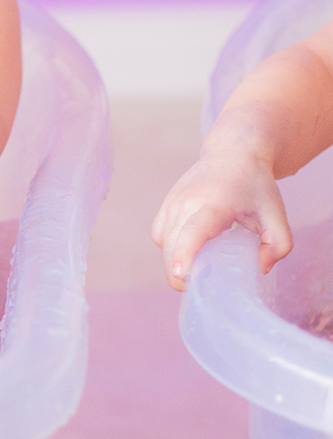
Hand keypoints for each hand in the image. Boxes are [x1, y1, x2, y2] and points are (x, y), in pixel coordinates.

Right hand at [151, 148, 292, 290]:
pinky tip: (190, 248)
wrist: (233, 152)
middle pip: (173, 246)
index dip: (185, 254)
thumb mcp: (276, 213)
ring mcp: (172, 203)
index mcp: (214, 203)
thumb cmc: (255, 184)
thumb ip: (278, 245)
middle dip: (180, 273)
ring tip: (199, 266)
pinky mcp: (166, 205)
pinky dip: (170, 248)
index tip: (181, 275)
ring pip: (164, 244)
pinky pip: (160, 235)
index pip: (193, 230)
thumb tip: (259, 268)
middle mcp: (187, 202)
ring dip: (175, 261)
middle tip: (203, 286)